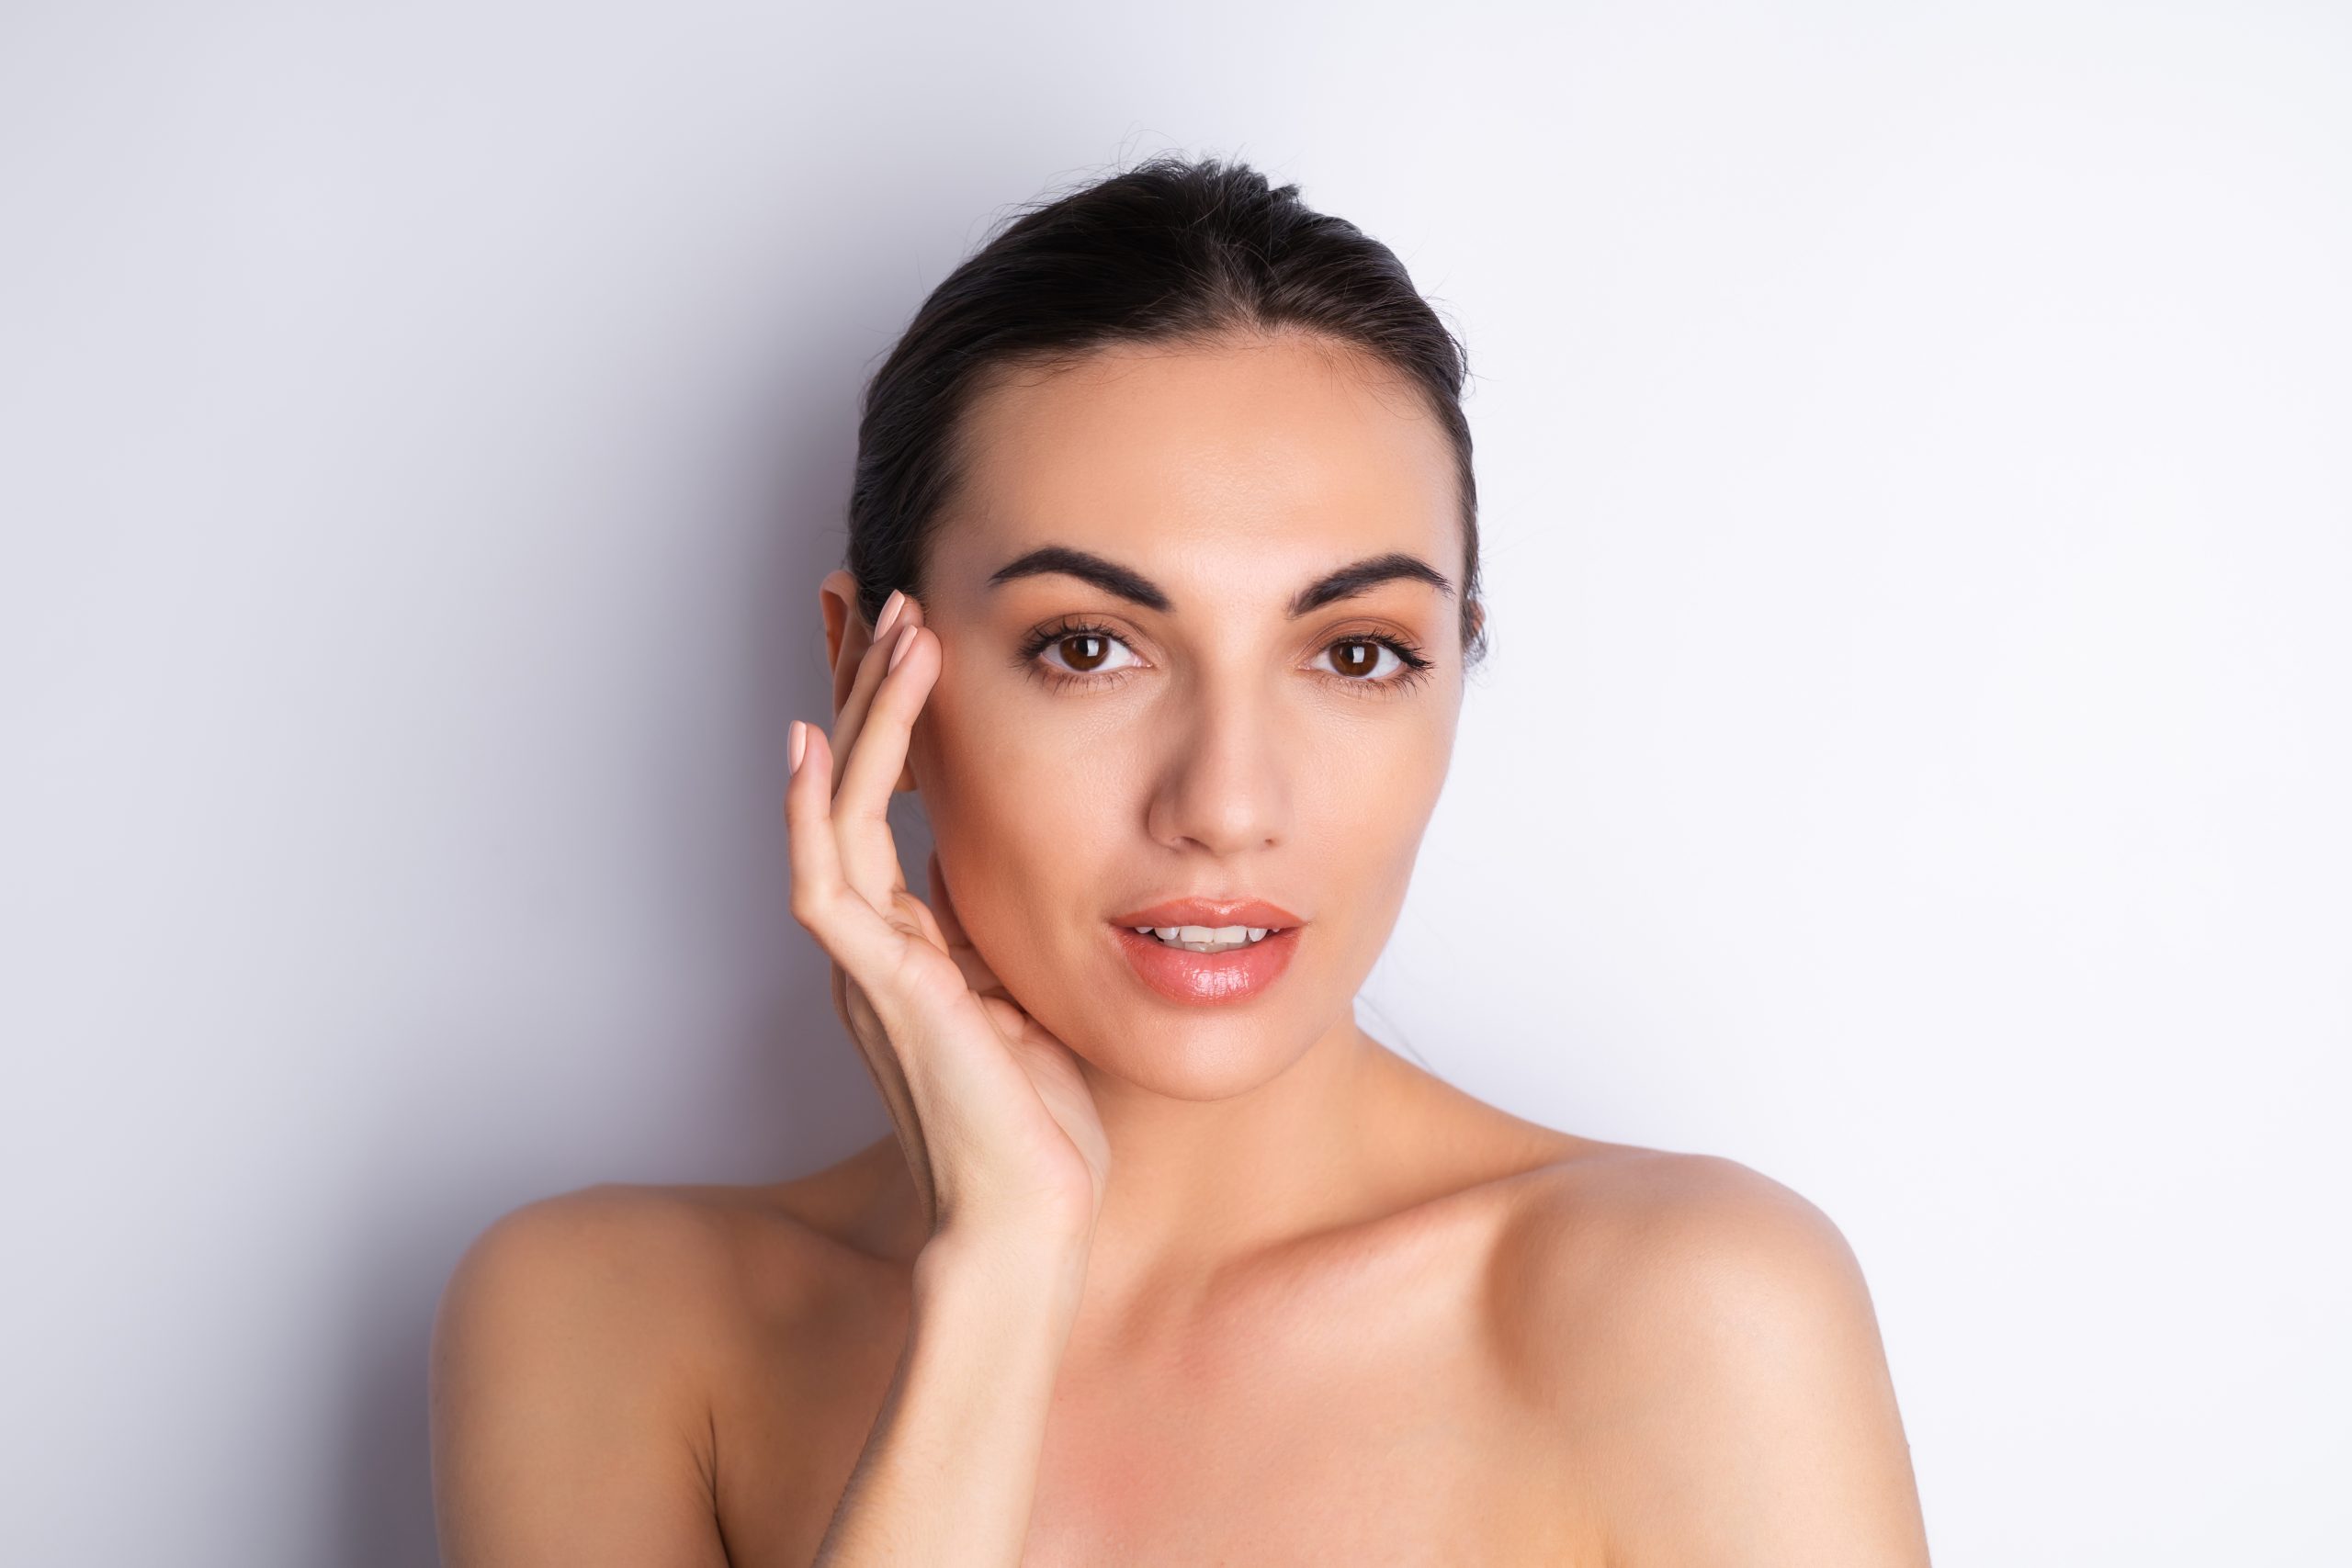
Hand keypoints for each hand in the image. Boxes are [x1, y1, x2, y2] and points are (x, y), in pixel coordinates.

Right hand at [786, 587, 1109, 1255]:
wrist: (1032, 1224)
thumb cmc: (1045, 1129)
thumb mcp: (1038, 997)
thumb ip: (1020, 934)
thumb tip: (1055, 863)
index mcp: (911, 944)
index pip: (886, 801)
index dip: (886, 717)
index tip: (902, 634)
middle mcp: (875, 943)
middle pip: (848, 784)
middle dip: (861, 684)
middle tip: (875, 589)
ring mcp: (867, 963)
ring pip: (835, 809)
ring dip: (862, 714)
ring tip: (891, 624)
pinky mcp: (879, 987)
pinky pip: (826, 880)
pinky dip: (816, 807)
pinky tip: (816, 739)